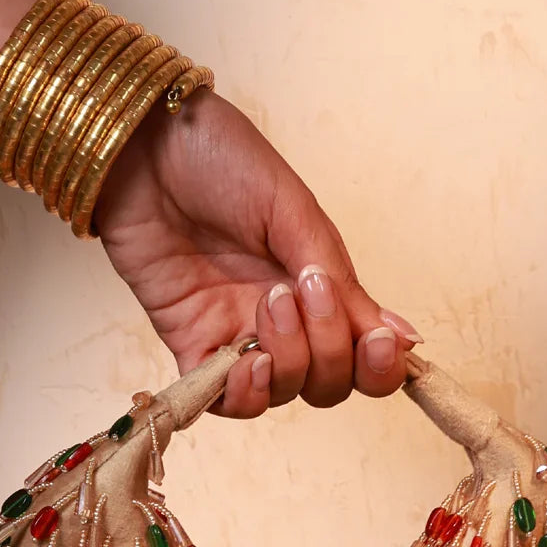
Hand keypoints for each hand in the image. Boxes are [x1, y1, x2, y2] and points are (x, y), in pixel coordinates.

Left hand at [93, 91, 420, 415]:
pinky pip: (222, 400)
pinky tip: (242, 365)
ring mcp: (238, 334)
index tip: (376, 342)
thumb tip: (403, 337)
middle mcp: (286, 320)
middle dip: (328, 354)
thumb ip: (341, 280)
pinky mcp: (191, 343)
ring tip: (267, 306)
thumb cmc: (221, 160)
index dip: (378, 367)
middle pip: (327, 382)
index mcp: (320, 286)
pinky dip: (240, 396)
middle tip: (301, 294)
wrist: (144, 146)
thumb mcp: (293, 212)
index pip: (364, 354)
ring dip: (286, 363)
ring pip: (281, 392)